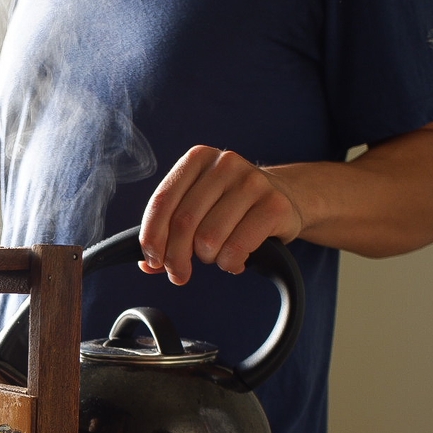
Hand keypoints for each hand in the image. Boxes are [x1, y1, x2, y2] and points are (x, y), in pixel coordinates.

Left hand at [138, 146, 303, 284]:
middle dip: (175, 257)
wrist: (285, 198)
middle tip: (179, 274)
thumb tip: (147, 264)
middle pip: (183, 222)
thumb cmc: (231, 207)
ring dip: (208, 259)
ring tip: (217, 256)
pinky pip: (236, 249)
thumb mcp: (198, 207)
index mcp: (197, 159)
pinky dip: (230, 264)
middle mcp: (225, 164)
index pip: (162, 201)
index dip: (152, 237)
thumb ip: (169, 231)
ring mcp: (253, 182)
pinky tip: (235, 260)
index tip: (153, 261)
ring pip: (208, 239)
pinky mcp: (275, 206)